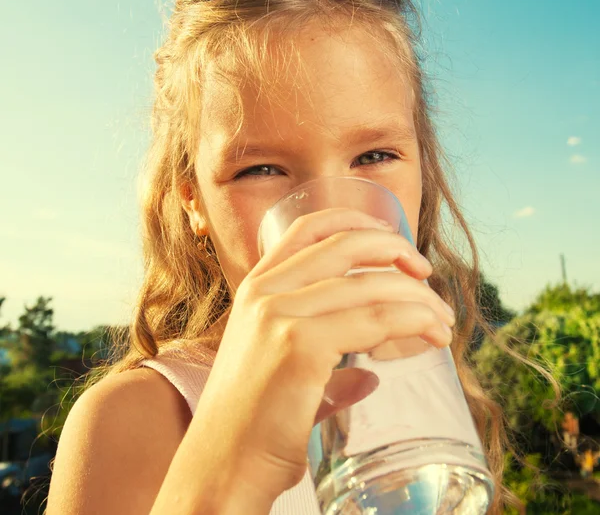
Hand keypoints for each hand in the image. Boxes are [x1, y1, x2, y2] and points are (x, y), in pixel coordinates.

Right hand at [196, 208, 454, 500]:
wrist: (221, 468)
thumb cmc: (249, 424)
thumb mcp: (275, 368)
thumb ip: (322, 360)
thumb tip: (371, 374)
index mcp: (256, 288)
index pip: (308, 228)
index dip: (355, 220)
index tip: (391, 235)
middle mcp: (265, 292)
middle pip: (347, 244)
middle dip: (397, 251)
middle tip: (426, 274)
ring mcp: (280, 315)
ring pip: (371, 285)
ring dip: (419, 297)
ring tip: (442, 321)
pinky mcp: (300, 346)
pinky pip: (376, 319)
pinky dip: (415, 320)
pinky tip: (433, 336)